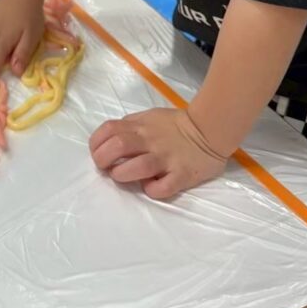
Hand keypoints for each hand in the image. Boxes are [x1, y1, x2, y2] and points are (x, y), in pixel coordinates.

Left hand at [89, 107, 227, 199]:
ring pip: (137, 167)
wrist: (210, 130)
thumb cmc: (176, 125)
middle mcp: (150, 141)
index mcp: (141, 125)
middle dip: (103, 159)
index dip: (96, 143)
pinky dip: (152, 190)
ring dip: (122, 174)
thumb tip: (111, 139)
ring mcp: (166, 158)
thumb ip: (131, 126)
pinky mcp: (181, 175)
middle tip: (105, 168)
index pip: (109, 129)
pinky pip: (162, 188)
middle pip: (118, 146)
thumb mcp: (149, 117)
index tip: (97, 153)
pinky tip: (150, 187)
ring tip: (122, 177)